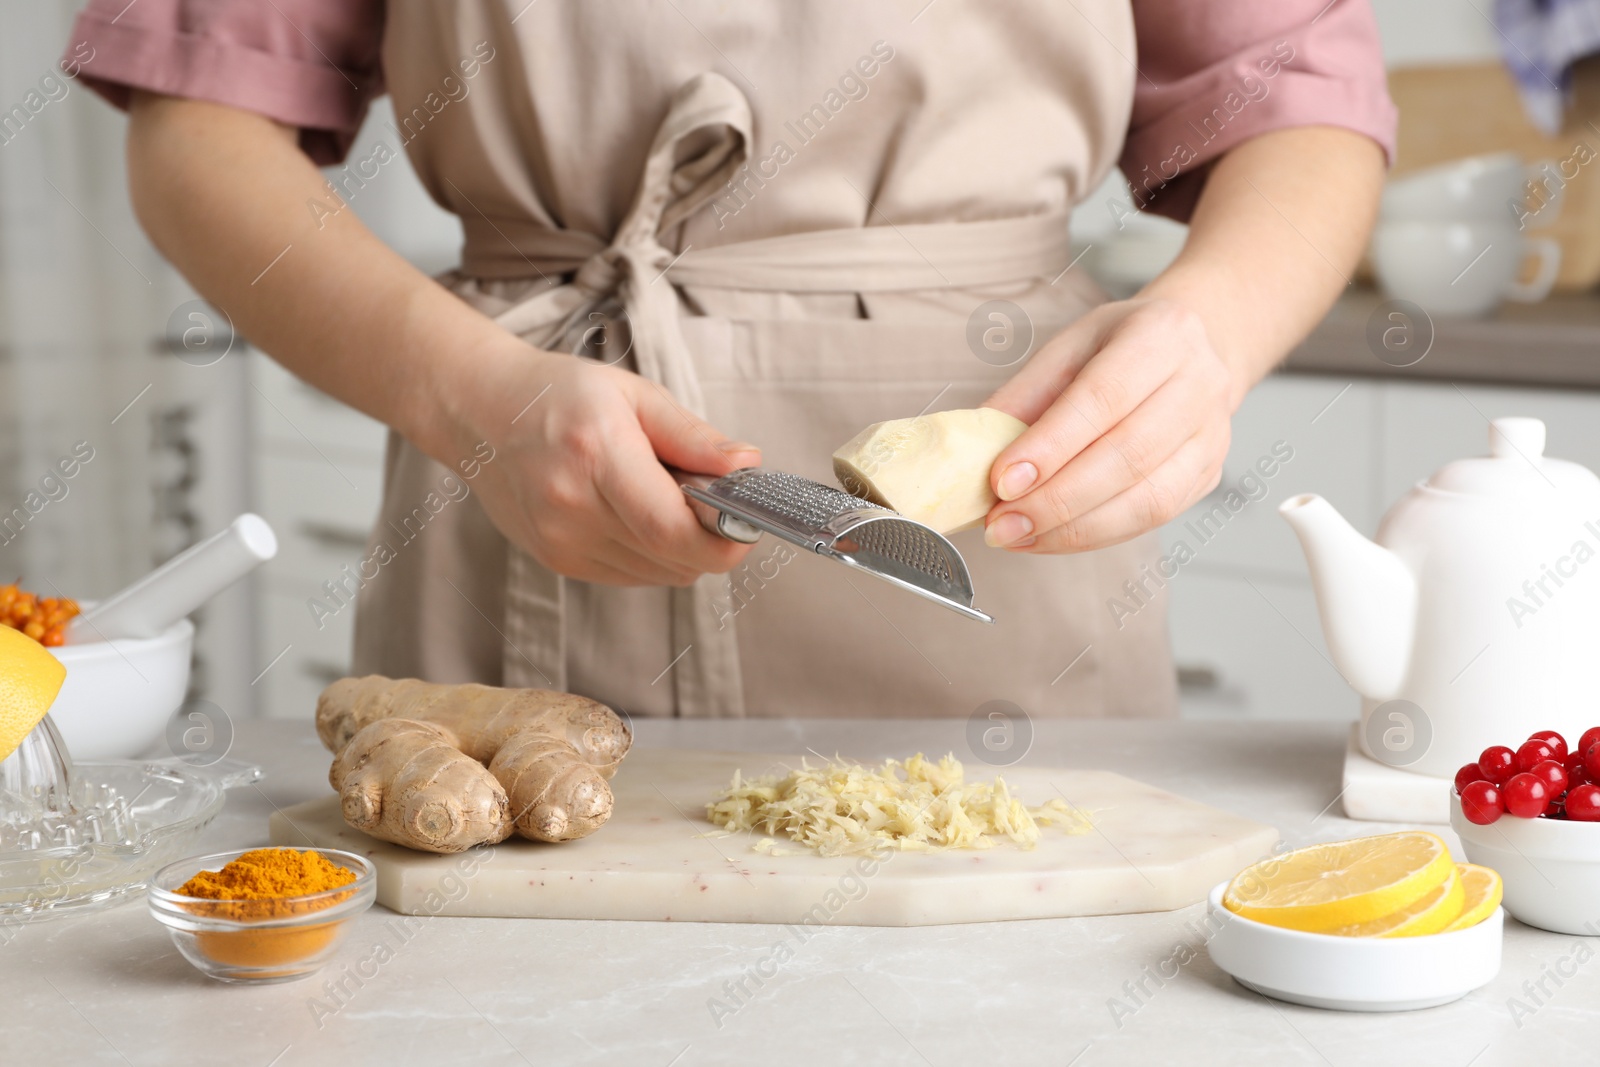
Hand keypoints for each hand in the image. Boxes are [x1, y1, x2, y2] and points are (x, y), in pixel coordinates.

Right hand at [440, 342, 760, 585]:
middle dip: (711, 539)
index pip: (670, 528)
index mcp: (596, 456)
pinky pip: (633, 575)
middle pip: (673, 559)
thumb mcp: (634, 394)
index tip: (748, 522)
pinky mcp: (558, 562)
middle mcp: (572, 509)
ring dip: (681, 547)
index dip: (722, 538)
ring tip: (663, 497)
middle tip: (714, 499)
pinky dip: (652, 553)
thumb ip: (691, 436)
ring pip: (660, 574)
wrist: (480, 415)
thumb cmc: (561, 395)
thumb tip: (746, 467)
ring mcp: (561, 543)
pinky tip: (636, 513)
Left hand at [980, 297, 1233, 552]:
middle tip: (1001, 523)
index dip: (1051, 446)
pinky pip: (1152, 519)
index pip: (1104, 398)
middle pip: (1127, 456)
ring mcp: (1211, 435)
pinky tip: (1049, 538)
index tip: (1002, 482)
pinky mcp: (1207, 475)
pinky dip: (1093, 535)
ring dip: (1072, 528)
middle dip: (1055, 499)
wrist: (1192, 349)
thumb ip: (1025, 396)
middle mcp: (1199, 384)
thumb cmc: (1118, 347)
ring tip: (1017, 535)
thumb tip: (975, 452)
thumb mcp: (1067, 348)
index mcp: (1160, 335)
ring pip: (1146, 499)